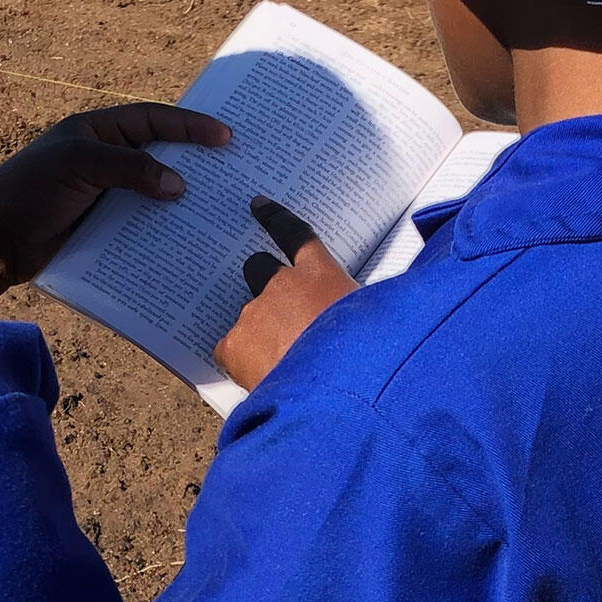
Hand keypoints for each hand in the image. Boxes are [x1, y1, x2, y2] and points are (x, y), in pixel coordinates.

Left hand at [0, 103, 229, 312]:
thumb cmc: (30, 189)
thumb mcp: (77, 165)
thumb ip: (128, 167)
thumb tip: (179, 185)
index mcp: (99, 131)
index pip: (153, 120)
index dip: (190, 125)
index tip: (225, 136)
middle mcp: (108, 160)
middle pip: (162, 156)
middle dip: (197, 163)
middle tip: (237, 170)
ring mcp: (109, 196)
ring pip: (157, 194)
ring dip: (185, 202)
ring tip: (223, 209)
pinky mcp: (108, 229)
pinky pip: (144, 226)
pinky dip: (166, 231)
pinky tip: (190, 241)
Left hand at [214, 197, 356, 390]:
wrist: (335, 395)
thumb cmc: (366, 357)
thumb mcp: (372, 319)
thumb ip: (354, 306)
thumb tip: (347, 312)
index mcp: (321, 275)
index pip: (296, 234)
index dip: (275, 219)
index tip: (258, 205)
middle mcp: (282, 285)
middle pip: (258, 267)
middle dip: (263, 284)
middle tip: (278, 313)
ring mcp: (254, 313)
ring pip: (246, 315)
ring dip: (258, 330)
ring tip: (279, 362)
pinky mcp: (234, 344)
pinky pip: (229, 349)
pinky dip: (240, 361)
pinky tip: (260, 378)